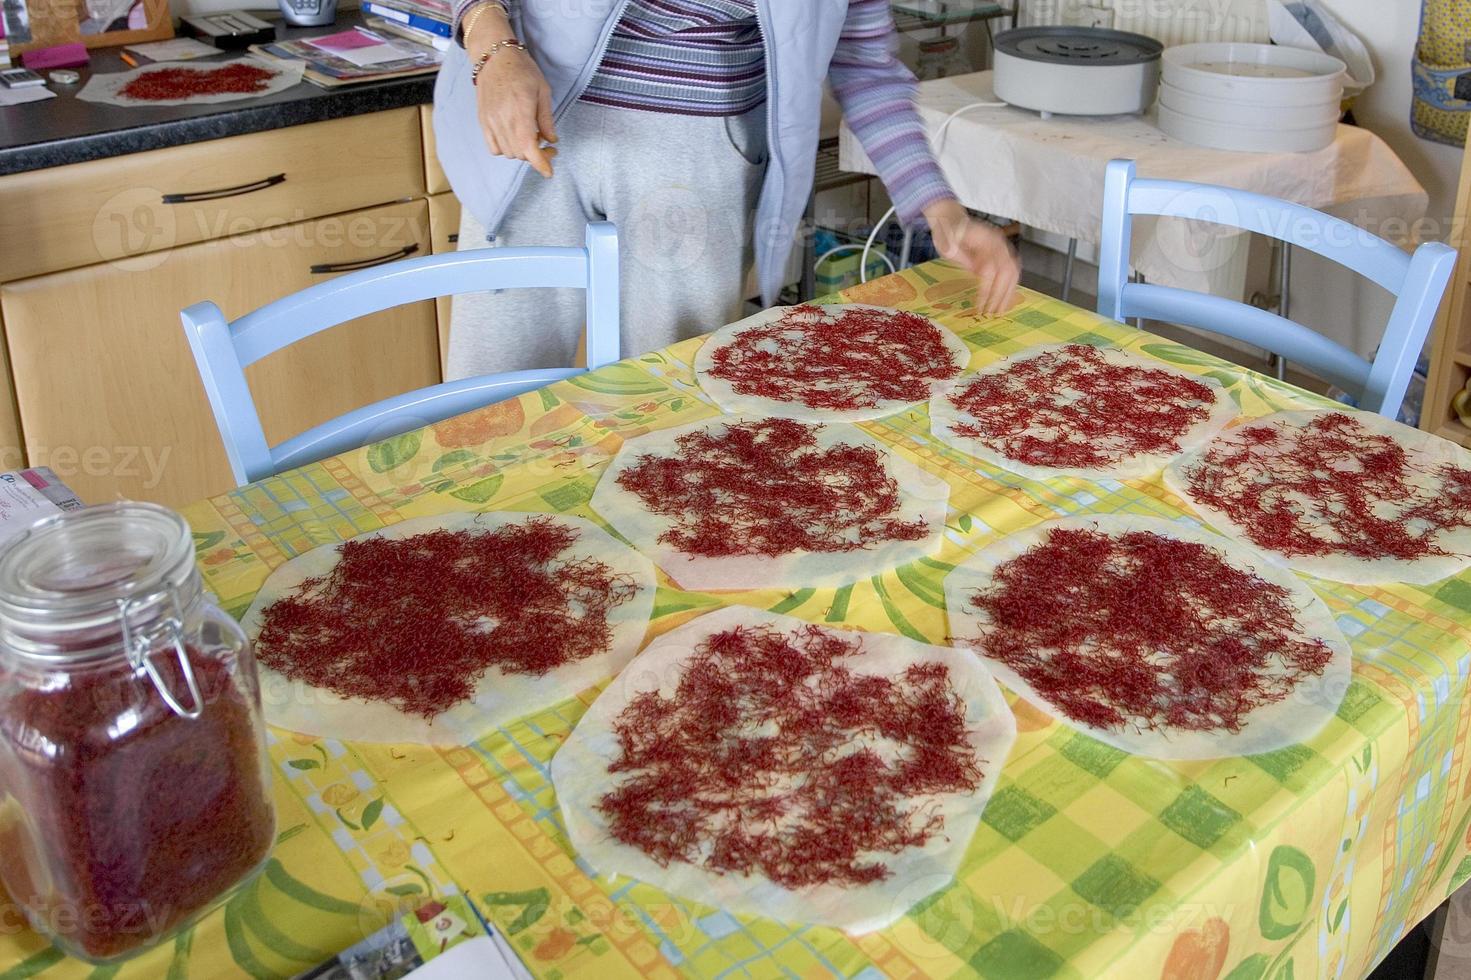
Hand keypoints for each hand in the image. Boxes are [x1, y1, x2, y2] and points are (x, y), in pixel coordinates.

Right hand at [469, 8, 556, 177]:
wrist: (494, 56)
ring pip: (508, 152)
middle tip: (547, 146)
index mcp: (520, 112)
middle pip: (520, 153)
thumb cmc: (522, 70)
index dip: (540, 164)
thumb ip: (546, 119)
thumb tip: (551, 140)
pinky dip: (506, 149)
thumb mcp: (543, 91)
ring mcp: (490, 122)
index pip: (529, 148)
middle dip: (536, 156)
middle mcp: (502, 120)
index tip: (549, 173)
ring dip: (522, 152)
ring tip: (531, 138)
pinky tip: (514, 139)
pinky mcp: (483, 121)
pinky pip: (493, 147)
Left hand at [923, 199, 1020, 315]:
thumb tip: (965, 262)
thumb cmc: (947, 231)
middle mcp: (998, 243)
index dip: (986, 289)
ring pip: (1013, 272)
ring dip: (1008, 293)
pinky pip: (1011, 271)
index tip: (980, 306)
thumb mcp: (946, 241)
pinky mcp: (1001, 254)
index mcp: (985, 240)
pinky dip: (1010, 286)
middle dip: (1000, 295)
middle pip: (1007, 272)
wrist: (952, 219)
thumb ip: (955, 251)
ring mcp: (1002, 247)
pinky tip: (1005, 299)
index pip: (991, 269)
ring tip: (1001, 310)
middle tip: (992, 313)